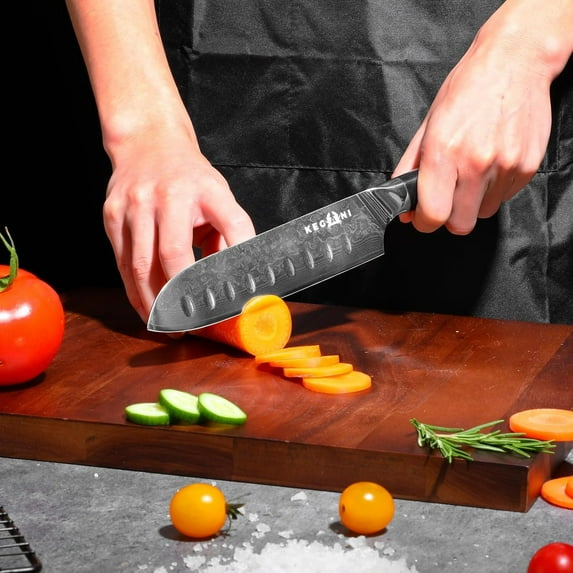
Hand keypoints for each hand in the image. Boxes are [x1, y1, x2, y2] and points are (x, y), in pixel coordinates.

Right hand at [103, 125, 255, 323]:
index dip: (214, 274)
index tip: (224, 302)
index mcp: (198, 191)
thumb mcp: (221, 197)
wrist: (148, 144)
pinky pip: (122, 263)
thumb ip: (231, 235)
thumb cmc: (190, 177)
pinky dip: (135, 290)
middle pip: (168, 257)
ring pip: (138, 266)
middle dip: (179, 298)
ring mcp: (131, 206)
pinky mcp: (111, 216)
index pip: (217, 233)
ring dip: (154, 302)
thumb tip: (238, 277)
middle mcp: (162, 198)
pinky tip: (148, 307)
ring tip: (169, 324)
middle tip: (192, 324)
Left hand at [393, 0, 567, 234]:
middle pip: (459, 224)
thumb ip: (410, 168)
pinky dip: (494, 189)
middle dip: (449, 217)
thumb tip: (403, 203)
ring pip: (482, 213)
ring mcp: (505, 166)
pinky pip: (504, 198)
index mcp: (444, 151)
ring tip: (472, 171)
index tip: (423, 217)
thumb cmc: (467, 89)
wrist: (515, 61)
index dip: (425, 222)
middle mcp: (476, 162)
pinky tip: (491, 162)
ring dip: (473, 202)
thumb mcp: (427, 125)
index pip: (433, 214)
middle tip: (447, 198)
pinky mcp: (526, 168)